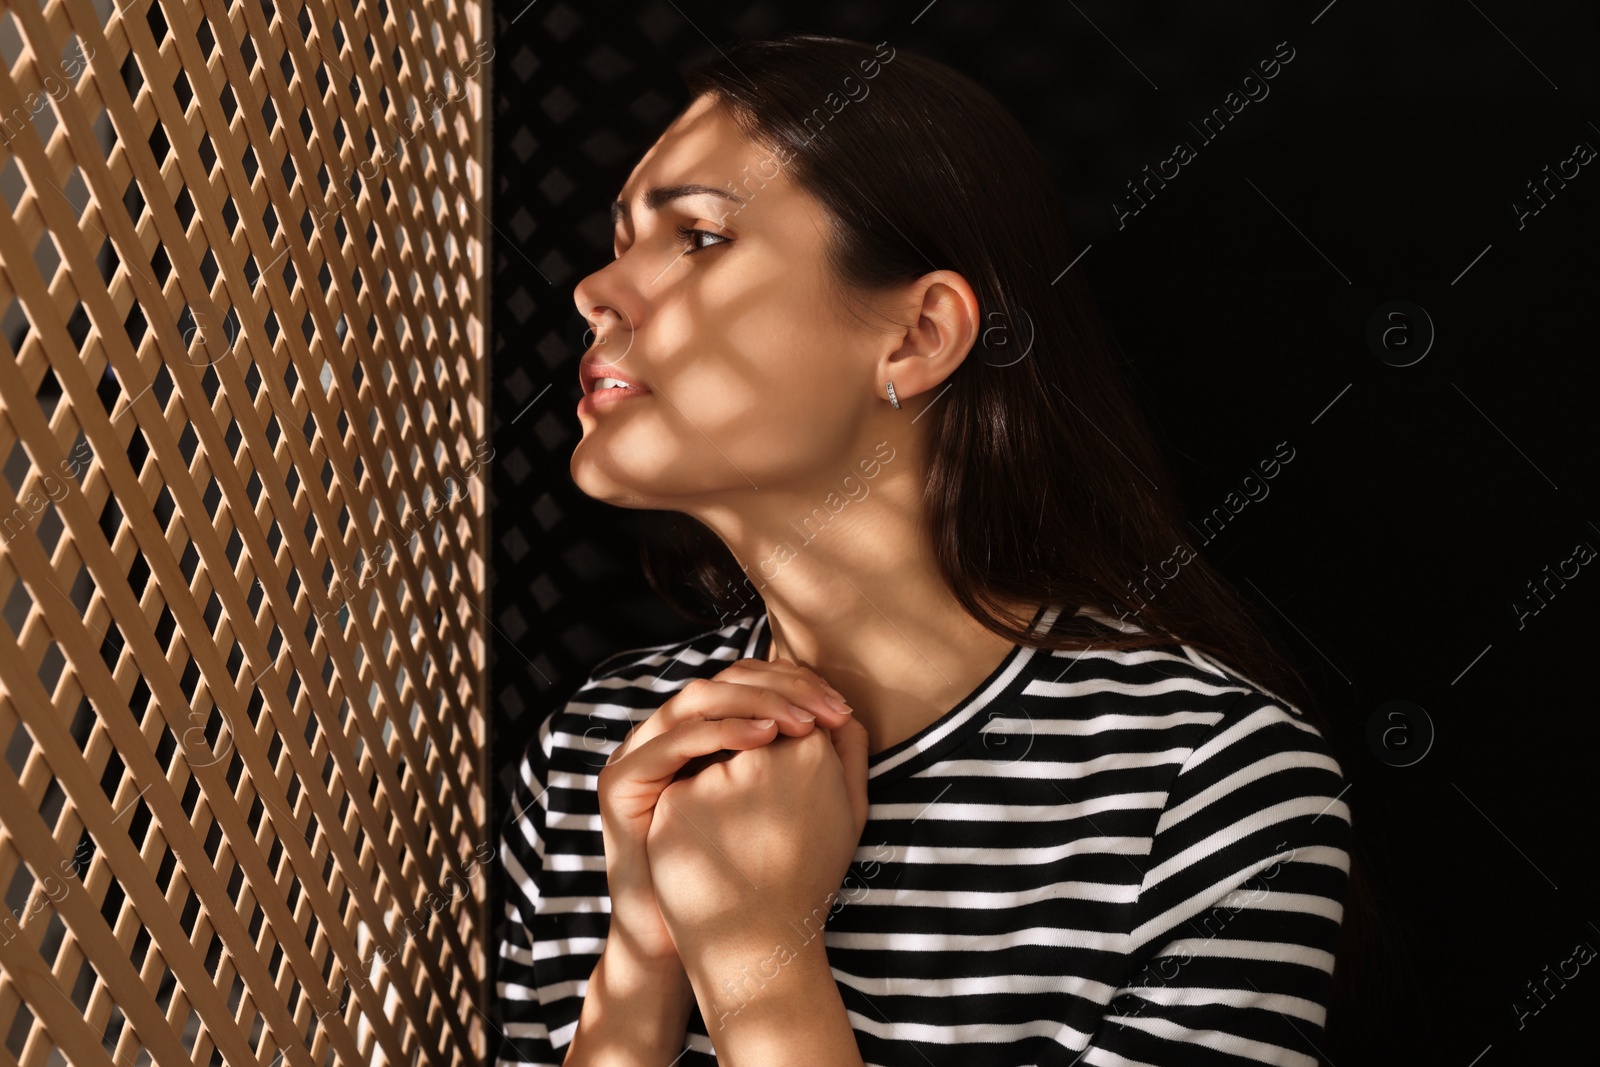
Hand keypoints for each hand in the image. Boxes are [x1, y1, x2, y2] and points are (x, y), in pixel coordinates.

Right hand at [595, 658, 855, 965]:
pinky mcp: (621, 781)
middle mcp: (667, 733)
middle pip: (723, 678)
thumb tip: (846, 717)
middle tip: (828, 709)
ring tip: (802, 723)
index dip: (795, 682)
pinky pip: (673, 741)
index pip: (746, 678)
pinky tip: (765, 740)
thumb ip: (800, 761)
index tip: (841, 706)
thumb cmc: (743, 874)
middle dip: (782, 687)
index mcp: (700, 732)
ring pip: (698, 698)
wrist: (691, 935)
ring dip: (756, 703)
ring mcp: (639, 752)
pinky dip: (722, 731)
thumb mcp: (778, 808)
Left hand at [644, 714, 869, 988]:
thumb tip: (839, 709)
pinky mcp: (676, 800)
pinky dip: (697, 808)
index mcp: (809, 753)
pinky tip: (714, 845)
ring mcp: (713, 777)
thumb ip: (851, 752)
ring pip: (714, 754)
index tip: (787, 771)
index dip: (789, 739)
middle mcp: (760, 756)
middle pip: (749, 727)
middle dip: (752, 756)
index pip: (791, 715)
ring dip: (723, 779)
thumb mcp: (850, 814)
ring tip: (741, 830)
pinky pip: (685, 785)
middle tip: (760, 803)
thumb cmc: (808, 876)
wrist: (757, 943)